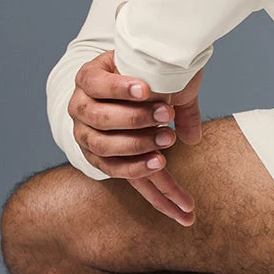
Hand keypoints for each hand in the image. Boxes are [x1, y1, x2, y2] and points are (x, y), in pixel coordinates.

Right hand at [64, 2, 203, 224]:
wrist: (118, 86)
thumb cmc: (141, 70)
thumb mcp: (155, 70)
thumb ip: (176, 91)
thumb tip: (192, 135)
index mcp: (89, 79)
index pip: (97, 83)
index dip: (119, 87)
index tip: (146, 89)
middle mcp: (81, 109)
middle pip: (100, 121)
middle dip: (135, 120)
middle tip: (166, 116)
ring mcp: (89, 138)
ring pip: (107, 152)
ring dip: (139, 153)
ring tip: (168, 147)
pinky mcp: (107, 161)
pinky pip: (126, 177)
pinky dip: (155, 189)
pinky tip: (182, 204)